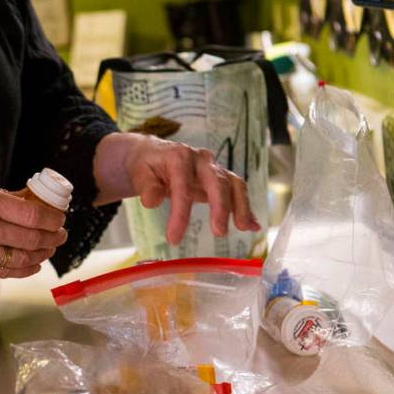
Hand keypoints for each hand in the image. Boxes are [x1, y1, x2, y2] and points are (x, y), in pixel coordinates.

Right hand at [0, 173, 66, 277]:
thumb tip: (24, 200)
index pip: (31, 214)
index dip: (53, 217)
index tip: (59, 216)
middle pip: (33, 238)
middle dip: (54, 236)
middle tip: (61, 232)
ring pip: (24, 258)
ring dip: (44, 253)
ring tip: (51, 246)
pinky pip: (7, 272)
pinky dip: (26, 268)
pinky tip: (34, 262)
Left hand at [93, 132, 261, 244]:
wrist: (154, 155)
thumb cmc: (146, 166)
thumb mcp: (139, 174)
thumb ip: (146, 186)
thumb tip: (150, 201)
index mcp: (179, 157)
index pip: (183, 187)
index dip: (180, 214)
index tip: (174, 238)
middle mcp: (201, 160)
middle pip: (217, 181)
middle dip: (220, 207)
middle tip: (219, 233)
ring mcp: (213, 168)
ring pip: (233, 184)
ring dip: (241, 206)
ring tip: (244, 228)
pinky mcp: (220, 178)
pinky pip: (237, 191)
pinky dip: (246, 208)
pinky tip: (253, 226)